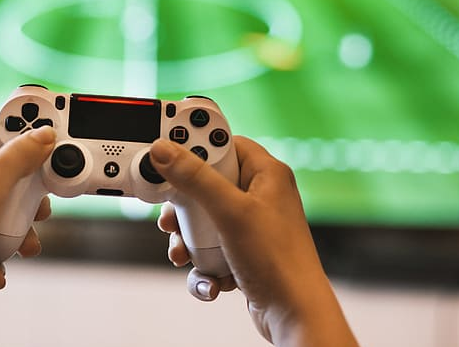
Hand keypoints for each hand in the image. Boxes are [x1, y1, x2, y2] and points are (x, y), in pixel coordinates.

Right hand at [150, 136, 357, 346]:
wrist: (294, 315)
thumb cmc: (278, 261)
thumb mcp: (230, 212)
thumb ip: (195, 178)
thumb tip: (164, 150)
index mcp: (265, 173)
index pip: (223, 143)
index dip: (195, 146)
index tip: (166, 152)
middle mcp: (259, 195)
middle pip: (205, 184)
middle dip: (184, 207)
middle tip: (172, 216)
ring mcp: (251, 226)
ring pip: (203, 220)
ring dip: (188, 240)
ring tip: (183, 254)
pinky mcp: (243, 252)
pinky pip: (210, 249)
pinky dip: (203, 265)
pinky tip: (211, 279)